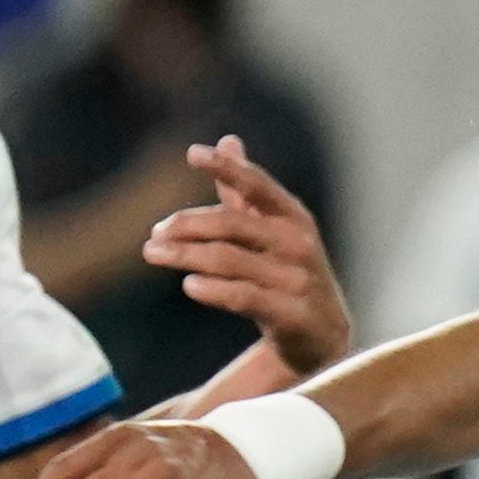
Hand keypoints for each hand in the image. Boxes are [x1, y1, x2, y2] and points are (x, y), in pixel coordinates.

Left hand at [145, 138, 349, 374]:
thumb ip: (247, 191)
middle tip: (155, 233)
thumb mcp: (273, 231)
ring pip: (227, 260)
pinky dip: (210, 289)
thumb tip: (228, 141)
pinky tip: (189, 285)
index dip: (227, 168)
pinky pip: (241, 296)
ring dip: (183, 255)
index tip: (192, 154)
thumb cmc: (288, 274)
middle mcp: (299, 245)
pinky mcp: (291, 315)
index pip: (257, 186)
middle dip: (186, 225)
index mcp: (294, 218)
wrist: (324, 337)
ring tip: (153, 253)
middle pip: (229, 224)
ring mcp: (297, 281)